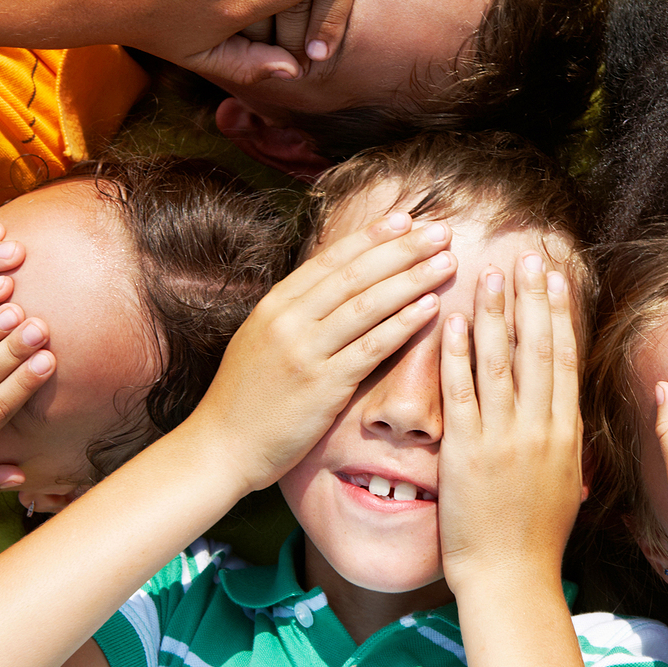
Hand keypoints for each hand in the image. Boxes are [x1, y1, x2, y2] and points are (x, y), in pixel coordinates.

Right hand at [188, 212, 453, 486]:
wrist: (221, 447)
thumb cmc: (247, 398)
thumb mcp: (262, 340)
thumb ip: (296, 313)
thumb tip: (334, 286)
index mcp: (275, 305)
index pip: (331, 260)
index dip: (372, 237)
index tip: (406, 219)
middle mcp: (289, 321)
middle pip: (355, 274)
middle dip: (402, 249)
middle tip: (441, 232)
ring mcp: (305, 352)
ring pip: (368, 305)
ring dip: (412, 280)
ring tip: (446, 262)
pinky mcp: (322, 386)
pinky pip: (370, 347)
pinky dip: (403, 324)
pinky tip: (429, 307)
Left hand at [438, 253, 582, 588]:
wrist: (512, 579)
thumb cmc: (536, 539)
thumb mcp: (565, 483)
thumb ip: (563, 443)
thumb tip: (567, 411)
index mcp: (565, 432)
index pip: (563, 358)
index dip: (558, 314)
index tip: (554, 277)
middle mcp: (539, 427)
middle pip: (538, 348)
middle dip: (533, 298)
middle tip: (529, 255)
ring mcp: (504, 437)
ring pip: (502, 362)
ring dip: (497, 314)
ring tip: (491, 273)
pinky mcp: (468, 451)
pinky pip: (462, 394)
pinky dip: (460, 356)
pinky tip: (457, 322)